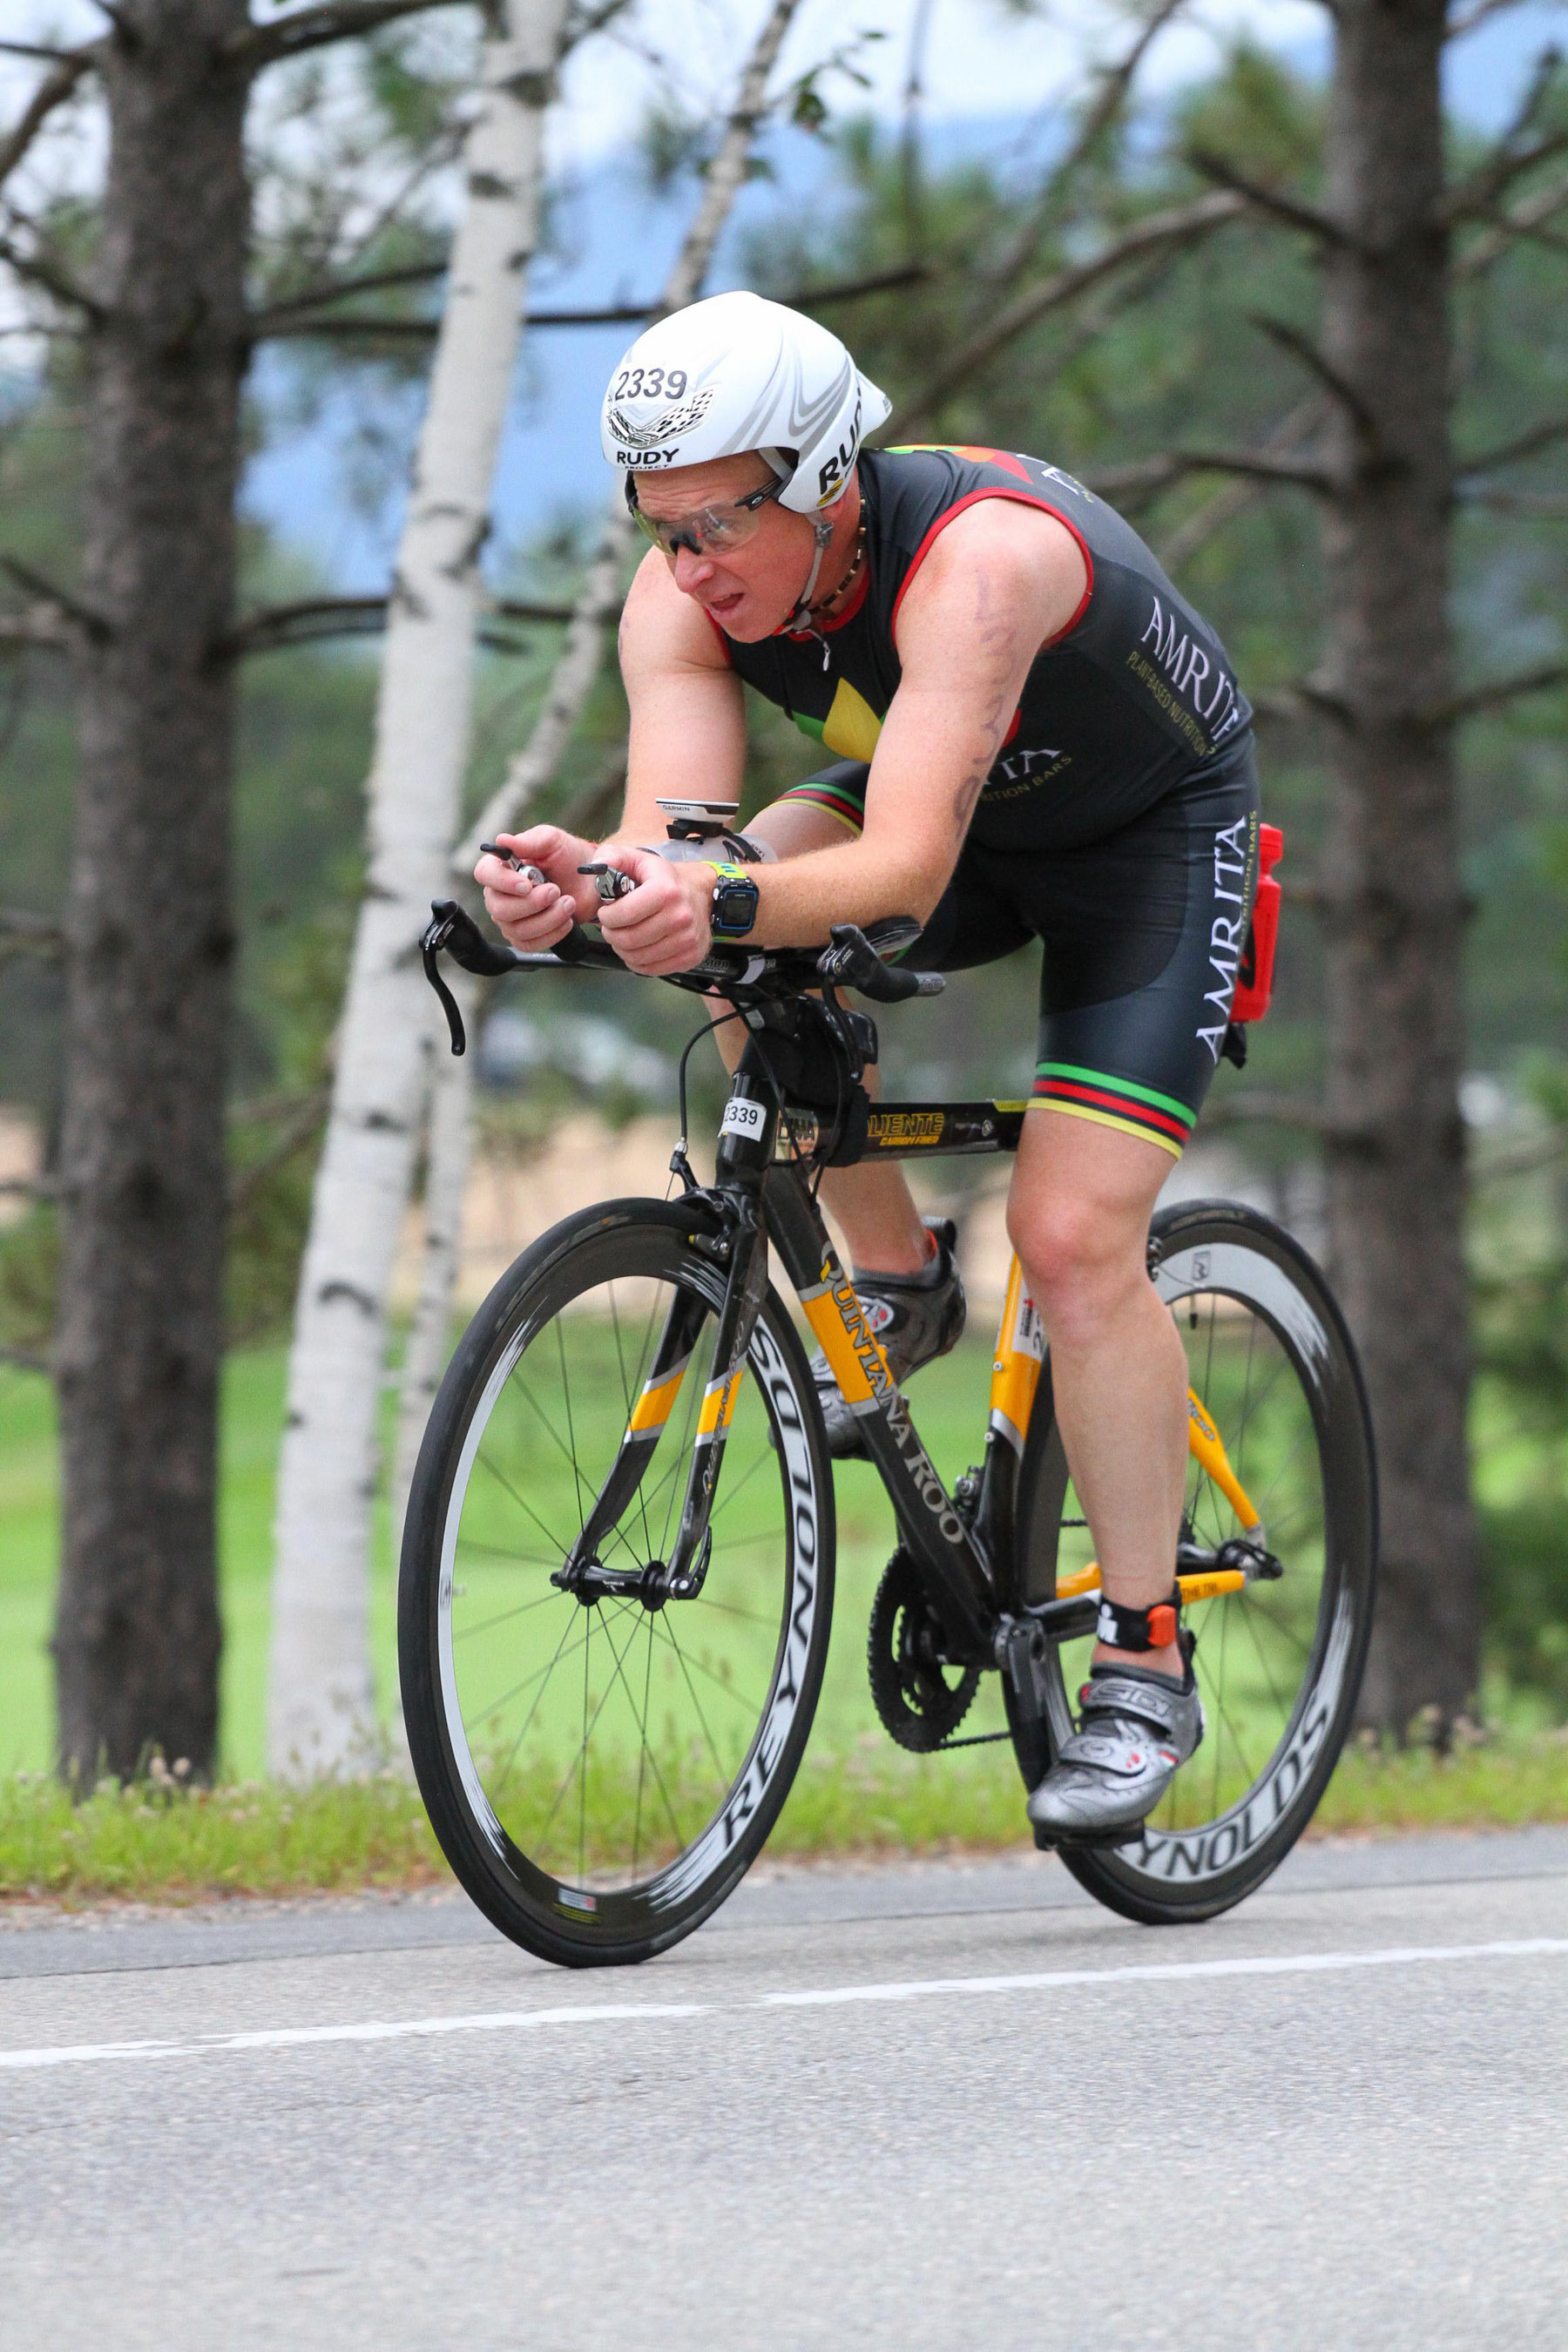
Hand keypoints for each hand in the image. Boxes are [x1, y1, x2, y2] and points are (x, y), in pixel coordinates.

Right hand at [475, 826, 597, 950]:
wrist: (589, 881)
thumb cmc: (567, 857)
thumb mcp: (551, 841)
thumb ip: (529, 841)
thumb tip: (502, 840)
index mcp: (501, 867)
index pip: (484, 874)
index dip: (502, 882)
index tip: (527, 884)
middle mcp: (499, 894)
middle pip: (499, 908)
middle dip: (532, 903)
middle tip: (556, 890)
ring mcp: (510, 918)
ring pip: (516, 929)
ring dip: (548, 918)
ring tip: (568, 902)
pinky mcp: (525, 937)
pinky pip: (529, 944)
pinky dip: (552, 934)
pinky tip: (566, 920)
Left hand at [596, 843, 713, 973]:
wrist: (698, 894)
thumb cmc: (663, 879)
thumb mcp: (637, 859)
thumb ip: (612, 857)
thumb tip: (595, 867)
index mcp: (666, 891)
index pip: (624, 915)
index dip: (606, 917)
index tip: (606, 913)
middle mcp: (680, 916)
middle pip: (629, 940)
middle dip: (611, 934)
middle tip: (612, 927)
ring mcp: (687, 939)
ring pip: (637, 958)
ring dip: (622, 949)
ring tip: (623, 935)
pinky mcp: (690, 956)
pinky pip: (650, 969)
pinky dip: (637, 962)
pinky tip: (637, 947)